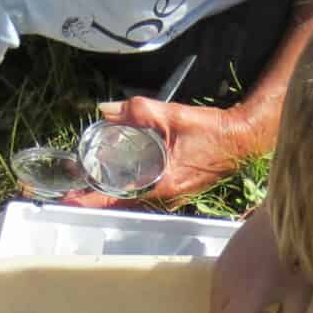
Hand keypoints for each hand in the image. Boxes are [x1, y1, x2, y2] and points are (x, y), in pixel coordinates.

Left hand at [68, 96, 261, 207]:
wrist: (242, 138)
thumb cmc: (212, 130)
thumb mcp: (173, 116)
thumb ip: (139, 111)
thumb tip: (107, 110)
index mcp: (163, 184)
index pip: (118, 199)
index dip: (91, 200)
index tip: (69, 200)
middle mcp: (165, 196)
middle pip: (121, 202)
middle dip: (95, 196)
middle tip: (70, 187)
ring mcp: (172, 195)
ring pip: (132, 199)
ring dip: (110, 191)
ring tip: (85, 181)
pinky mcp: (175, 188)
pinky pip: (145, 192)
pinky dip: (126, 185)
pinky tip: (116, 173)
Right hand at [209, 210, 312, 312]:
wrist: (287, 218)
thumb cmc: (298, 259)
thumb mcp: (299, 299)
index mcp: (245, 294)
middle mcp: (225, 284)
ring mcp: (219, 271)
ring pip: (216, 309)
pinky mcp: (220, 261)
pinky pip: (218, 293)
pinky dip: (231, 304)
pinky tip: (253, 296)